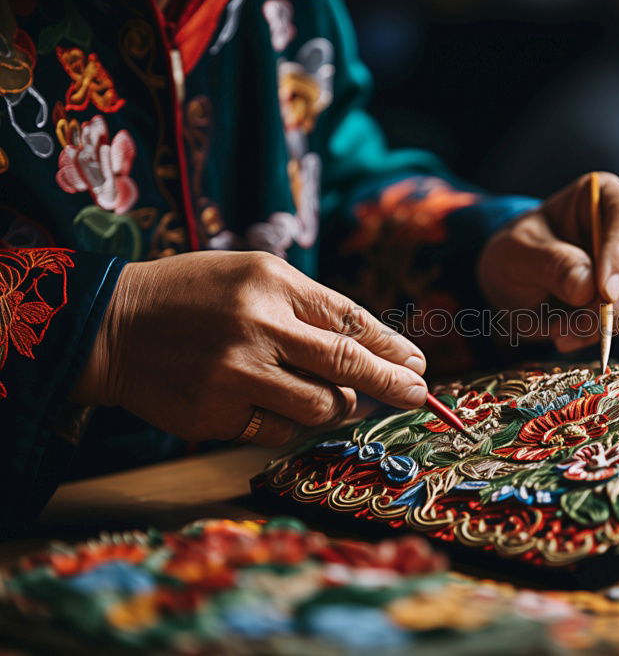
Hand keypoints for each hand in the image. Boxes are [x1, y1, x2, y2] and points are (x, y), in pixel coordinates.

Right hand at [71, 251, 427, 446]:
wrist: (111, 326)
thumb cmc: (195, 296)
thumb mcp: (253, 277)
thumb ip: (310, 309)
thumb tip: (373, 353)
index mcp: (273, 283)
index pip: (350, 320)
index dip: (390, 348)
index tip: (416, 365)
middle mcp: (258, 327)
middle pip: (347, 365)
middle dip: (392, 383)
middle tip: (418, 394)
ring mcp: (235, 375)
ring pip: (321, 407)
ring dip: (338, 407)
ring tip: (333, 397)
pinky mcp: (216, 414)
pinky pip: (281, 430)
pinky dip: (292, 422)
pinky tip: (277, 405)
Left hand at [477, 172, 618, 350]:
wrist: (514, 286)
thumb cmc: (516, 256)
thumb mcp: (517, 255)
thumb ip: (551, 264)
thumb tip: (588, 288)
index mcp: (600, 194)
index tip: (605, 292)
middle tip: (599, 316)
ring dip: (615, 318)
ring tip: (564, 332)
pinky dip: (609, 332)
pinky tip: (571, 336)